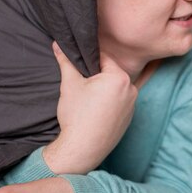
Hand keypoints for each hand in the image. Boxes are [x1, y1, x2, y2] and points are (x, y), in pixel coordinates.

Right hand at [44, 42, 137, 173]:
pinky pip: (119, 102)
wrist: (82, 148)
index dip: (89, 59)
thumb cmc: (76, 115)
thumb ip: (66, 61)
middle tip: (81, 83)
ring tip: (87, 98)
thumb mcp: (70, 84)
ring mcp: (133, 105)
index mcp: (120, 77)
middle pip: (111, 73)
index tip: (78, 64)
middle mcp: (132, 89)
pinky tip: (95, 109)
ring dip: (104, 88)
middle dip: (97, 75)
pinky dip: (109, 102)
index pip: (104, 58)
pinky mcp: (129, 118)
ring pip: (116, 88)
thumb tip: (58, 44)